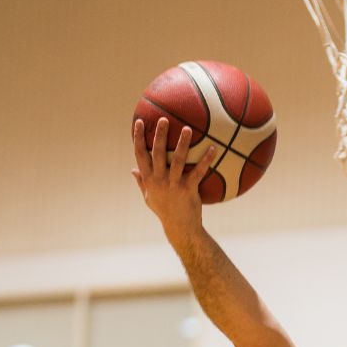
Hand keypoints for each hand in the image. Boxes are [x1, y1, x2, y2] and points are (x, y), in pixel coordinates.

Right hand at [131, 117, 217, 237]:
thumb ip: (141, 182)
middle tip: (163, 119)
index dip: (138, 138)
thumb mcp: (149, 198)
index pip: (140, 155)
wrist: (179, 227)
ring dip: (182, 143)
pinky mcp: (189, 189)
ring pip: (177, 160)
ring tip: (187, 129)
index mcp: (149, 179)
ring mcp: (174, 184)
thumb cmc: (164, 210)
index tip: (139, 122)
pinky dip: (206, 160)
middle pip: (157, 153)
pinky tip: (213, 148)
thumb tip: (132, 169)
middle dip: (159, 135)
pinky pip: (198, 172)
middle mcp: (159, 180)